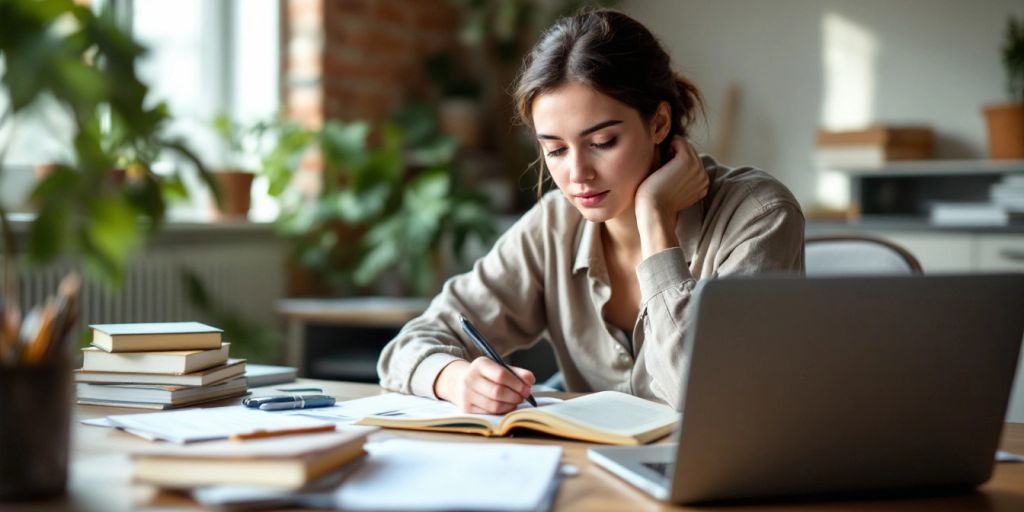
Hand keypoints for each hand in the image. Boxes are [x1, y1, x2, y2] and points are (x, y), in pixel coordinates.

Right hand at [433, 358, 535, 413]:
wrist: (460, 382)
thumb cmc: (486, 375)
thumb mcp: (499, 368)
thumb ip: (517, 373)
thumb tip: (530, 381)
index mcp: (480, 364)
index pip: (501, 375)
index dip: (517, 383)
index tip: (527, 388)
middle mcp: (470, 378)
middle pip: (498, 392)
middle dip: (515, 396)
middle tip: (523, 397)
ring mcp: (466, 395)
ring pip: (494, 405)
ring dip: (510, 405)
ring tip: (516, 401)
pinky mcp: (466, 408)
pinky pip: (489, 413)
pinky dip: (502, 411)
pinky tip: (506, 406)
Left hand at [634, 137, 708, 256]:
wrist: (654, 212)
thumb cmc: (656, 203)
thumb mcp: (673, 190)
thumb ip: (679, 178)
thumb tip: (671, 156)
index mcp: (703, 185)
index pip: (693, 162)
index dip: (677, 161)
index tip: (665, 171)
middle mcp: (703, 176)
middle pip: (691, 152)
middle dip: (676, 153)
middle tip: (662, 166)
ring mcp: (697, 168)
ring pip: (685, 145)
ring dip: (672, 148)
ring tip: (662, 164)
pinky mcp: (686, 161)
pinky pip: (679, 141)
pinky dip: (668, 145)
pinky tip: (661, 157)